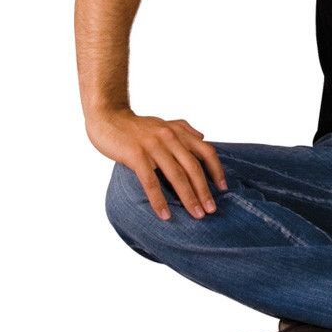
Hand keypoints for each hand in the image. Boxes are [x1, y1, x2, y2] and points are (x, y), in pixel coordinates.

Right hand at [87, 109, 226, 221]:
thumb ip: (184, 129)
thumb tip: (203, 137)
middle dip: (204, 190)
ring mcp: (153, 145)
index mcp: (178, 132)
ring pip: (176, 175)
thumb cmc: (136, 126)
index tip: (223, 188)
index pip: (206, 151)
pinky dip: (158, 200)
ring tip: (196, 215)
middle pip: (193, 167)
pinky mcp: (135, 154)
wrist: (108, 117)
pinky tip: (164, 214)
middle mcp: (169, 137)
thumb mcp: (163, 123)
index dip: (217, 170)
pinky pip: (150, 181)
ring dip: (188, 197)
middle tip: (211, 210)